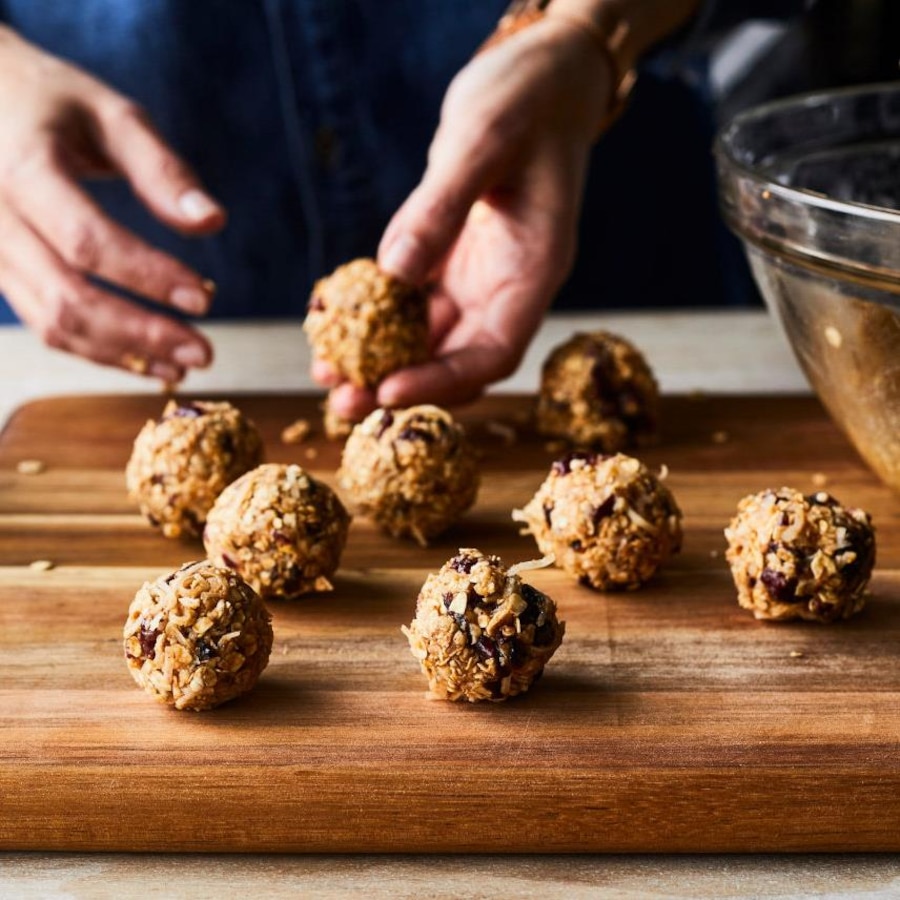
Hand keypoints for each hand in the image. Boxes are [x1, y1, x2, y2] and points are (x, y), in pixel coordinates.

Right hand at [0, 27, 225, 381]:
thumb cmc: (53, 102)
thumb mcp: (110, 114)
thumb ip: (161, 169)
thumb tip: (213, 221)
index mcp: (22, 169)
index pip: (86, 240)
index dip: (147, 275)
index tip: (203, 298)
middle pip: (68, 297)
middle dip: (142, 334)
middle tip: (205, 352)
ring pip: (53, 324)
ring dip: (124, 355)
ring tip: (185, 364)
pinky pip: (47, 325)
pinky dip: (101, 351)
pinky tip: (149, 359)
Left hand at [322, 14, 611, 418]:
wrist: (544, 75)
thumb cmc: (527, 99)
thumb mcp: (483, 140)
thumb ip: (441, 206)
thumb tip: (392, 272)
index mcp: (534, 270)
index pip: (494, 352)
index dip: (443, 381)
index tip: (387, 390)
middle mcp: (508, 285)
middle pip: (457, 359)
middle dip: (400, 385)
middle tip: (342, 406)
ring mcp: (479, 275)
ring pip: (430, 338)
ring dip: (382, 360)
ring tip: (327, 375)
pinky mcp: (451, 257)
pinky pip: (412, 300)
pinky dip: (377, 317)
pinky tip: (335, 323)